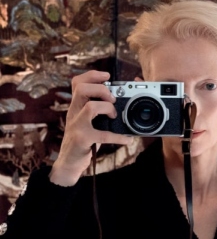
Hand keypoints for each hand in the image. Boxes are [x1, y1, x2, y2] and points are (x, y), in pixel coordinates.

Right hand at [49, 70, 131, 185]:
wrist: (69, 162)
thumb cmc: (82, 141)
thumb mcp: (85, 122)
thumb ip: (95, 111)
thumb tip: (118, 103)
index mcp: (76, 106)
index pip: (77, 82)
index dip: (92, 75)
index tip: (107, 75)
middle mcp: (74, 113)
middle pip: (82, 89)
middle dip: (101, 89)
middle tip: (112, 99)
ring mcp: (77, 126)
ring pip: (90, 107)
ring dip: (107, 108)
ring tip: (114, 115)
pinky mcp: (83, 139)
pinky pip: (102, 135)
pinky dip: (118, 137)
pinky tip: (126, 139)